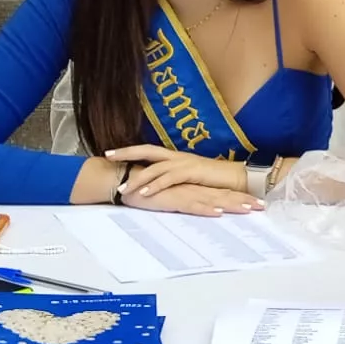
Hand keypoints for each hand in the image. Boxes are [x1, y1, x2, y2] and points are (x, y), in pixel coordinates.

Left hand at [105, 145, 249, 202]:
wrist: (237, 178)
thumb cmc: (215, 180)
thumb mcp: (190, 178)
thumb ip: (174, 178)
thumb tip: (158, 183)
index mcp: (175, 156)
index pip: (148, 149)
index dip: (129, 150)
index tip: (111, 152)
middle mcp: (177, 156)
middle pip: (146, 150)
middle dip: (126, 153)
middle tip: (107, 156)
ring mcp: (184, 163)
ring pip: (155, 167)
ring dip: (137, 178)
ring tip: (122, 189)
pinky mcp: (192, 172)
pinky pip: (168, 179)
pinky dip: (155, 186)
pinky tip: (143, 193)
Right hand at [121, 182, 263, 217]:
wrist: (125, 179)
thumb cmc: (146, 187)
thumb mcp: (171, 194)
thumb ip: (185, 198)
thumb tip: (200, 206)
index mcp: (193, 186)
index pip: (221, 192)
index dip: (240, 196)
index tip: (258, 202)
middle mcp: (192, 187)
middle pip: (222, 194)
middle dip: (243, 200)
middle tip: (262, 206)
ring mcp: (183, 191)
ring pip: (211, 199)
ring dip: (230, 204)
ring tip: (248, 209)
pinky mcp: (171, 197)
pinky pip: (191, 204)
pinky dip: (205, 208)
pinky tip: (218, 211)